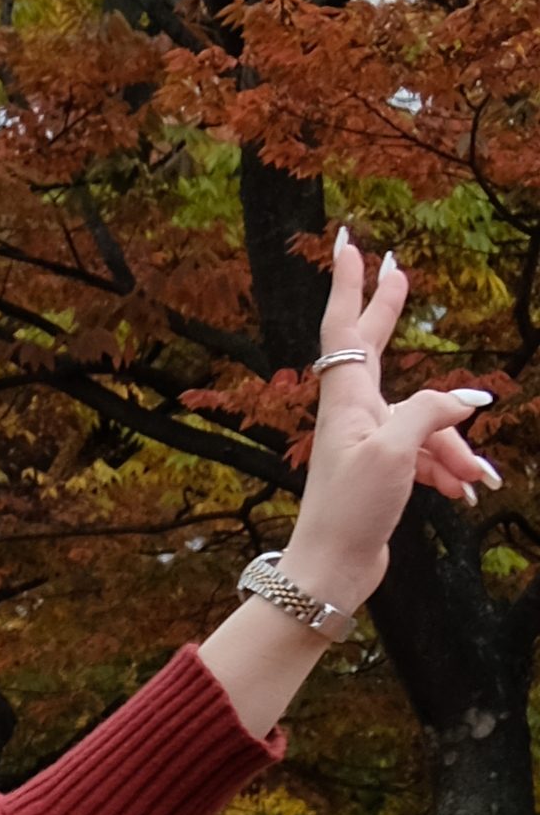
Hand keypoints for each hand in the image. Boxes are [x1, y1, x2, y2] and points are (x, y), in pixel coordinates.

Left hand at [295, 228, 499, 598]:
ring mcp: (368, 440)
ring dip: (455, 448)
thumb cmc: (350, 509)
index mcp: (347, 401)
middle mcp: (354, 413)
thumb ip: (432, 415)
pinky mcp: (382, 470)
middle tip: (398, 270)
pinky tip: (469, 493)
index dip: (350, 285)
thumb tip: (469, 399)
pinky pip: (425, 456)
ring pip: (423, 422)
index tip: (349, 245)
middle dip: (389, 312)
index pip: (346, 328)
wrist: (331, 569)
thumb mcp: (395, 453)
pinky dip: (449, 471)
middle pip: (375, 349)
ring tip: (483, 479)